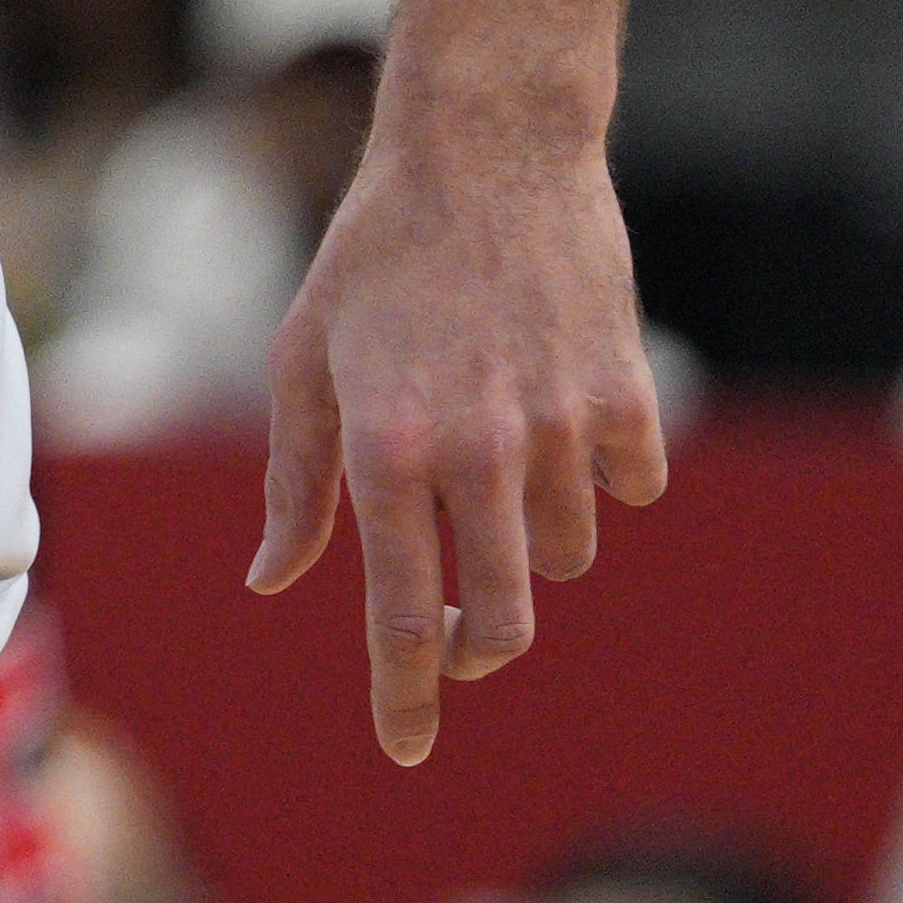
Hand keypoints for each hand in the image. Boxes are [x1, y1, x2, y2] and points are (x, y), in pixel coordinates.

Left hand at [245, 0, 667, 766]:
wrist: (484, 150)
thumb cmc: (374, 259)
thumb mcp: (303, 362)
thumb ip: (297, 485)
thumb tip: (274, 582)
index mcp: (384, 451)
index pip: (400, 616)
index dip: (405, 696)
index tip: (405, 752)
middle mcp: (476, 452)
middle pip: (501, 618)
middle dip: (478, 644)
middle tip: (456, 625)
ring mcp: (558, 426)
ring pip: (565, 555)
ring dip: (532, 540)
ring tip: (495, 456)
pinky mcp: (624, 394)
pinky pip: (628, 488)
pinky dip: (599, 476)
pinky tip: (561, 414)